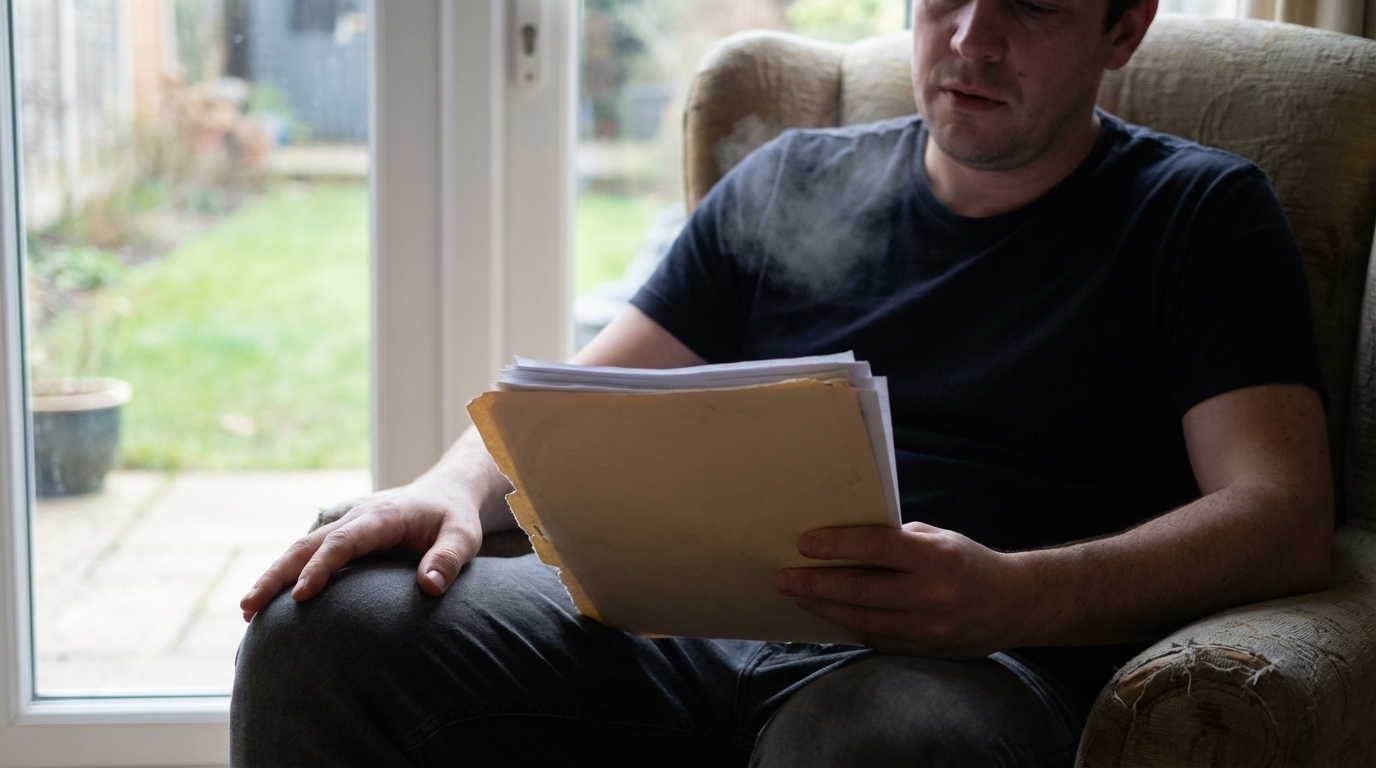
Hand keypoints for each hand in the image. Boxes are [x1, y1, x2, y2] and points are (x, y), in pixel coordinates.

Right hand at [239, 481, 482, 620]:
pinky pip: (308, 556)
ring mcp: (344, 528)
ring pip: (300, 550)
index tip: (301, 596)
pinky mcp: (342, 540)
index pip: (343, 543)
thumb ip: (449, 558)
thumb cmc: (453, 518)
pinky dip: (285, 576)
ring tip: (247, 612)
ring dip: (272, 577)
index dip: (320, 568)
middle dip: (276, 575)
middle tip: (249, 609)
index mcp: (380, 518)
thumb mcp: (464, 536)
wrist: (445, 494)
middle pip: (307, 546)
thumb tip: (430, 586)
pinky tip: (270, 605)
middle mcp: (355, 520)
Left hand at [775, 522, 1033, 658]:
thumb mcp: (938, 538)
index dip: (837, 544)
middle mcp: (933, 595)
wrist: (1013, 605)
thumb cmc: (967, 561)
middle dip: (817, 584)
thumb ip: (896, 539)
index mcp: (936, 558)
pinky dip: (848, 626)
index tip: (804, 544)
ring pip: (863, 621)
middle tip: (784, 579)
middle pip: (862, 591)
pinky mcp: (925, 651)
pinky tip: (828, 615)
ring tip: (798, 596)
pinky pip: (876, 639)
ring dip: (825, 608)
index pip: (877, 547)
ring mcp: (929, 629)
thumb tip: (845, 539)